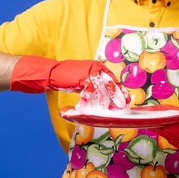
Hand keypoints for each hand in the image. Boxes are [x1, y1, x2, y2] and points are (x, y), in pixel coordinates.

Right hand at [10, 56, 129, 106]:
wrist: (52, 73)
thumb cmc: (68, 78)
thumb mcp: (85, 81)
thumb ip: (96, 87)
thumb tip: (107, 99)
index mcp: (98, 66)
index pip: (113, 79)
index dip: (120, 90)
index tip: (126, 99)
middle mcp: (96, 67)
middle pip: (110, 84)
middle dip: (116, 96)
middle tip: (121, 106)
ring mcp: (90, 72)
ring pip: (102, 89)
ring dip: (105, 101)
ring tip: (107, 111)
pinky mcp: (82, 78)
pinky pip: (91, 92)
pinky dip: (91, 101)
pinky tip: (91, 107)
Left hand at [151, 101, 178, 160]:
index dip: (171, 126)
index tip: (160, 120)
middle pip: (171, 132)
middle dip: (159, 125)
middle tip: (148, 118)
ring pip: (166, 135)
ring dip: (157, 128)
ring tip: (147, 119)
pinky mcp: (175, 143)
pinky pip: (166, 136)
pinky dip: (159, 130)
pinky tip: (152, 123)